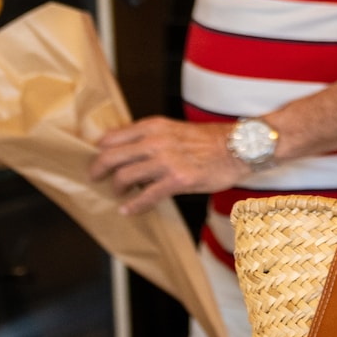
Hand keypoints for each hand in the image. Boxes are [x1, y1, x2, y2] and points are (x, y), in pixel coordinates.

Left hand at [90, 116, 244, 215]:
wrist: (240, 147)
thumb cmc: (211, 140)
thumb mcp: (177, 129)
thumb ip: (154, 138)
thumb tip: (132, 152)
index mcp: (154, 126)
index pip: (112, 137)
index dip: (100, 150)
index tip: (98, 159)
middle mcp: (156, 141)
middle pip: (110, 157)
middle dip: (98, 170)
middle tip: (95, 178)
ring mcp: (166, 161)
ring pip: (124, 177)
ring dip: (117, 188)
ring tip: (119, 193)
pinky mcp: (178, 180)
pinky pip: (146, 196)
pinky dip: (133, 206)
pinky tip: (128, 210)